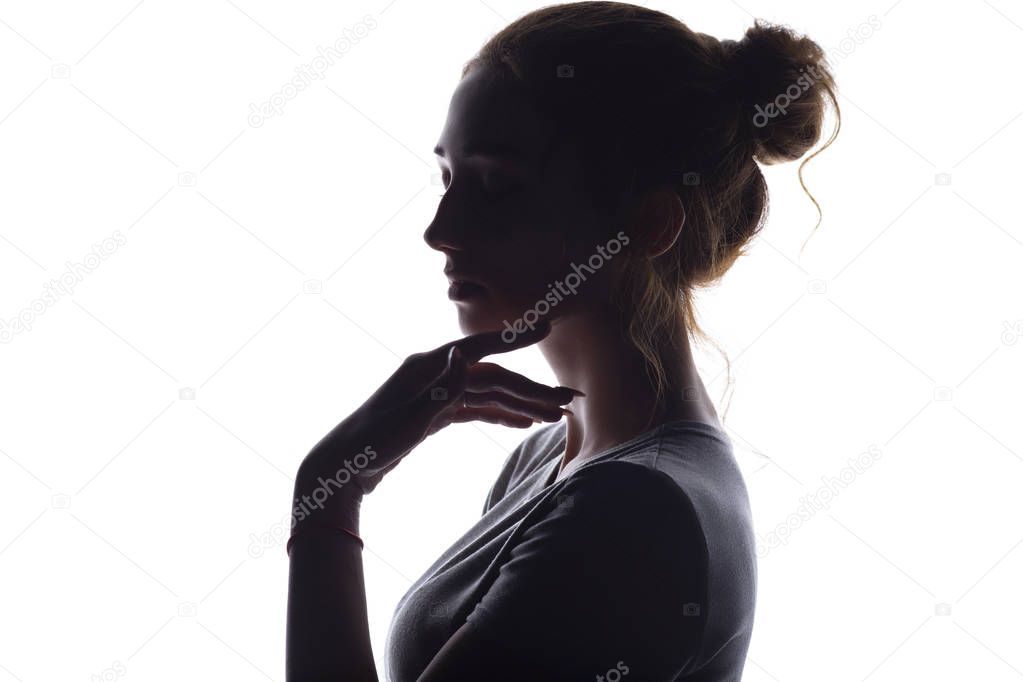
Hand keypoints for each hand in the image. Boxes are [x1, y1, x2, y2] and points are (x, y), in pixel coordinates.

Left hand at [297, 319, 580, 496]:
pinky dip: (498, 415)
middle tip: (569, 402)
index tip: (547, 330)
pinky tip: (521, 423)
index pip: (480, 348)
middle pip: (493, 377)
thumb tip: (463, 355)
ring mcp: (434, 394)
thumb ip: (440, 389)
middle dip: (532, 390)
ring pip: (487, 395)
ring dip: (520, 405)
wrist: (341, 467)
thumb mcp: (407, 419)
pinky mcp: (433, 414)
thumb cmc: (370, 444)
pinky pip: (473, 410)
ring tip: (555, 417)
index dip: (515, 340)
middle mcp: (434, 374)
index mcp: (427, 367)